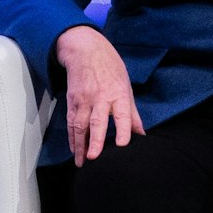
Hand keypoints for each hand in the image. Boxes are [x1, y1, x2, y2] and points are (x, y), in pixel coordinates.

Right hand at [56, 25, 144, 166]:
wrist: (86, 51)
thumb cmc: (110, 69)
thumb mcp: (126, 87)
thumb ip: (132, 113)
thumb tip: (141, 134)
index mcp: (118, 94)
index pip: (122, 114)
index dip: (123, 130)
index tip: (123, 144)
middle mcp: (100, 98)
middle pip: (97, 121)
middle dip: (95, 140)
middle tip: (94, 157)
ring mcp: (84, 99)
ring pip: (80, 124)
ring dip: (80, 144)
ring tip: (81, 161)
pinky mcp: (72, 100)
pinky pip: (71, 121)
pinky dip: (72, 136)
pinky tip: (74, 149)